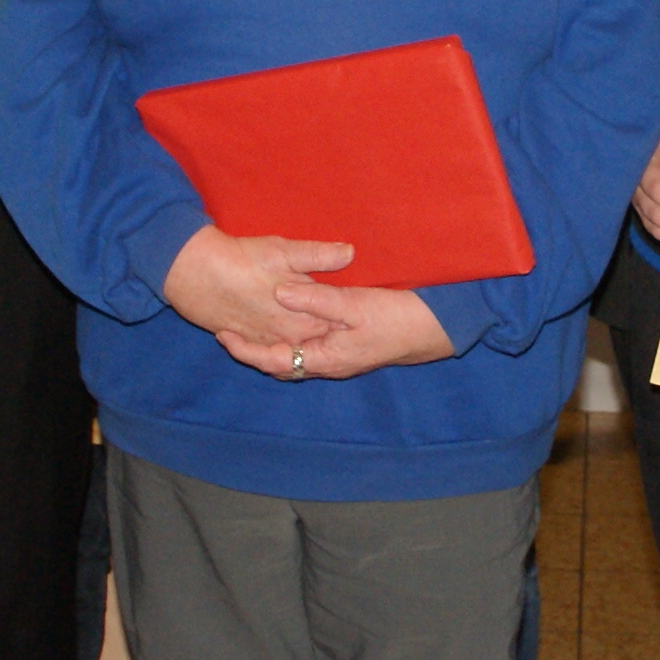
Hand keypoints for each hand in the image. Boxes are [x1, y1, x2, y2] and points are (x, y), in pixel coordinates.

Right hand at [165, 226, 357, 354]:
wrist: (196, 273)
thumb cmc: (243, 259)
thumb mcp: (284, 252)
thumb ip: (319, 256)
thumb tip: (350, 253)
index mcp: (303, 319)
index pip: (335, 328)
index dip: (350, 324)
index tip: (365, 320)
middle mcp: (286, 337)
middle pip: (316, 342)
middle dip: (331, 337)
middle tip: (349, 331)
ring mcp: (265, 340)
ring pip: (293, 349)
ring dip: (305, 344)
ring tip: (319, 336)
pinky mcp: (247, 339)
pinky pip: (269, 350)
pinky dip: (281, 346)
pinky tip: (284, 338)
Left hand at [241, 280, 456, 380]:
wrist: (435, 330)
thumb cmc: (397, 317)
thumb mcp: (355, 304)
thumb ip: (316, 299)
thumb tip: (278, 293)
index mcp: (326, 359)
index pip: (275, 361)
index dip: (247, 351)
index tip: (223, 336)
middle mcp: (329, 365)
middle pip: (282, 365)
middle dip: (254, 352)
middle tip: (229, 331)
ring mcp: (339, 360)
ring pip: (296, 359)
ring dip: (272, 347)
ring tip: (251, 328)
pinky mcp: (347, 351)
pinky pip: (309, 351)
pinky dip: (292, 341)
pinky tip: (288, 323)